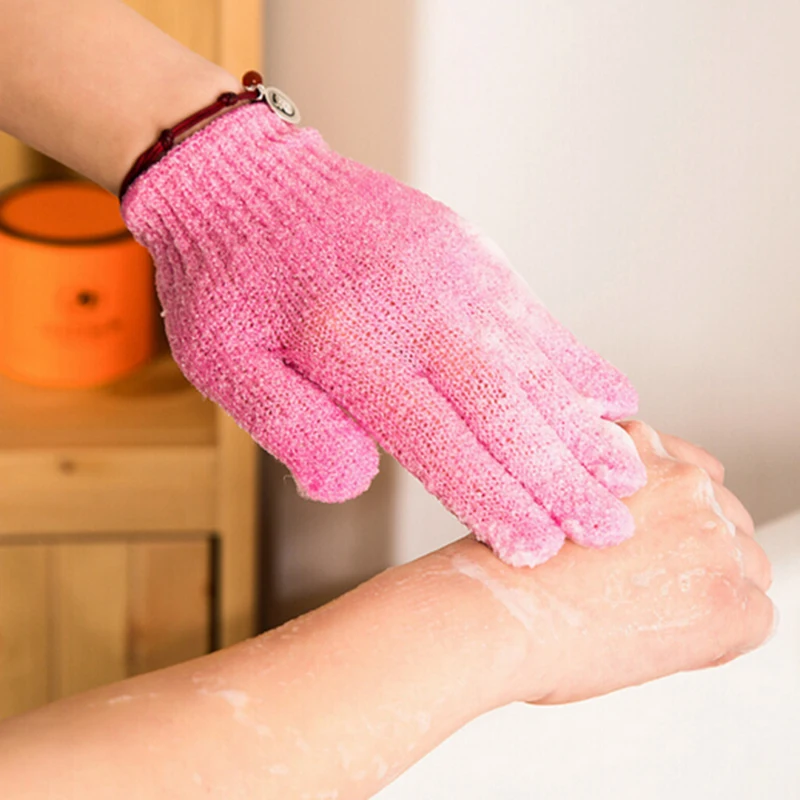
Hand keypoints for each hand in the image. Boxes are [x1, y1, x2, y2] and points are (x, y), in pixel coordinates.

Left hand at [121, 100, 645, 566]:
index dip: (489, 496)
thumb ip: (290, 425)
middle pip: (501, 407)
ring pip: (529, 364)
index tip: (539, 547)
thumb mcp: (222, 362)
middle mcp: (413, 310)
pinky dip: (575, 361)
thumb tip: (351, 483)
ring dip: (582, 425)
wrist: (245, 177)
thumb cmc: (228, 283)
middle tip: (611, 529)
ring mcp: (449, 274)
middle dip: (560, 475)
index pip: (434, 438)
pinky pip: (532, 315)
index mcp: (346, 347)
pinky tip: (615, 397)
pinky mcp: (467, 250)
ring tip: (628, 474)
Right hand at [445, 420, 774, 704]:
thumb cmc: (506, 562)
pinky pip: (752, 619)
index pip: (691, 475)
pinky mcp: (734, 601)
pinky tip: (658, 639)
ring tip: (643, 614)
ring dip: (706, 589)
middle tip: (641, 584)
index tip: (648, 541)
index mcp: (639, 444)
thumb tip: (628, 522)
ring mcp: (713, 537)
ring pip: (744, 565)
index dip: (670, 517)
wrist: (498, 612)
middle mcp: (685, 481)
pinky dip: (716, 636)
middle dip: (690, 550)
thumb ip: (604, 487)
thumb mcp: (554, 489)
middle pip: (721, 518)